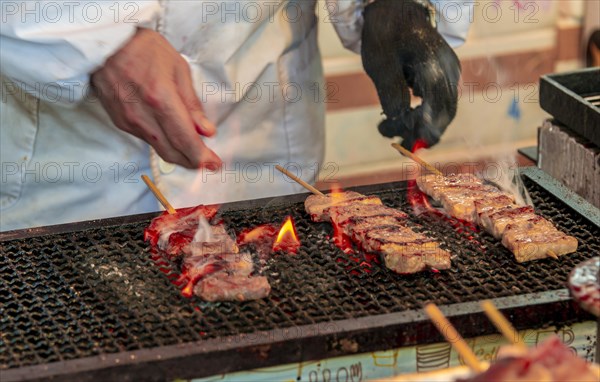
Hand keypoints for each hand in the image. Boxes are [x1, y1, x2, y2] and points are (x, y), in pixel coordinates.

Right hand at [92, 28, 220, 168]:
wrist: (104, 44)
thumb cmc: (143, 48)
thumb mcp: (178, 67)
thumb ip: (192, 103)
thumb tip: (206, 130)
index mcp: (160, 99)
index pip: (185, 140)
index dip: (202, 157)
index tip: (215, 163)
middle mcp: (142, 115)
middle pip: (172, 153)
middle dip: (193, 162)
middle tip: (208, 163)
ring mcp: (128, 121)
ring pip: (159, 149)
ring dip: (179, 154)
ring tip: (195, 151)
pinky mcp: (120, 122)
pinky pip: (147, 140)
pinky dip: (163, 143)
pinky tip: (173, 138)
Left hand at [361, 0, 460, 149]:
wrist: (397, 9)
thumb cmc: (387, 33)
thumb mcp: (380, 63)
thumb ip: (390, 92)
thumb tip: (398, 119)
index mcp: (435, 66)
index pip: (439, 107)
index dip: (426, 131)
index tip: (407, 144)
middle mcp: (449, 71)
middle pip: (444, 114)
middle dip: (420, 133)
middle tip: (393, 141)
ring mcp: (450, 73)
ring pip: (442, 110)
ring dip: (418, 125)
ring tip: (387, 129)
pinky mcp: (444, 76)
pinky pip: (437, 102)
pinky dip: (421, 114)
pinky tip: (399, 115)